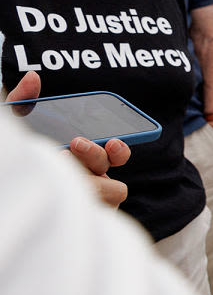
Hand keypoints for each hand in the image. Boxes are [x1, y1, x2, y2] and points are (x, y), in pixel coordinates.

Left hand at [7, 71, 129, 207]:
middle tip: (74, 144)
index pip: (115, 154)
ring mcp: (90, 200)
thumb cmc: (13, 157)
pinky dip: (87, 200)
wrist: (8, 184)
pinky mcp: (88, 217)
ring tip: (63, 174)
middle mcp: (89, 179)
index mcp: (80, 160)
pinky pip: (103, 210)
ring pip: (114, 191)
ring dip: (91, 180)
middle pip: (110, 167)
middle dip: (96, 153)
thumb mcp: (16, 128)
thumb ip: (21, 102)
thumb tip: (33, 78)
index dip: (119, 147)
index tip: (112, 139)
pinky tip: (62, 193)